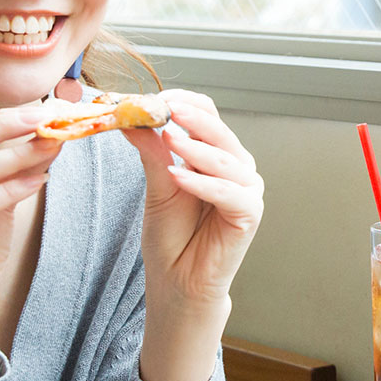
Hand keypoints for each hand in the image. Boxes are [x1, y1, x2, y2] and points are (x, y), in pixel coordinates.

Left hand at [122, 91, 264, 380]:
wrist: (178, 283)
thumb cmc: (171, 237)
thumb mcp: (156, 186)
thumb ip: (152, 151)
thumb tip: (132, 116)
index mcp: (215, 155)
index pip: (205, 115)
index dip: (182, 103)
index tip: (151, 97)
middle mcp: (236, 167)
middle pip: (219, 131)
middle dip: (191, 118)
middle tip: (165, 107)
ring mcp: (245, 190)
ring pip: (226, 159)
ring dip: (197, 149)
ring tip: (171, 141)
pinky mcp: (249, 215)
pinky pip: (231, 193)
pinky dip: (205, 183)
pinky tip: (179, 177)